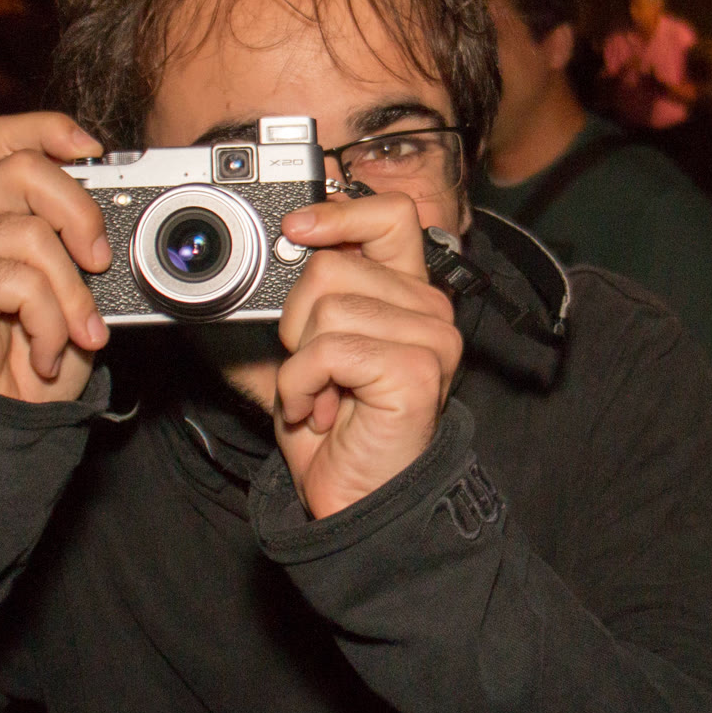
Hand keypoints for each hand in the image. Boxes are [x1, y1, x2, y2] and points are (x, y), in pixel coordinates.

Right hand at [0, 113, 112, 402]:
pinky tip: (43, 354)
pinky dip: (49, 324)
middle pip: (26, 168)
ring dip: (71, 296)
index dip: (51, 130)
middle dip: (80, 213)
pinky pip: (19, 279)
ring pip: (33, 234)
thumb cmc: (32, 360)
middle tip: (100, 263)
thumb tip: (116, 227)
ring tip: (73, 335)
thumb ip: (84, 248)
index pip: (9, 137)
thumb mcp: (76, 293)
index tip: (94, 151)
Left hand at [271, 191, 463, 519]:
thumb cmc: (334, 431)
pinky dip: (302, 386)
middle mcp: (429, 310)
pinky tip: (318, 414)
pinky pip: (329, 350)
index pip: (390, 216)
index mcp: (406, 293)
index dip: (339, 213)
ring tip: (318, 398)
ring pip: (326, 307)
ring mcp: (431, 338)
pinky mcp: (418, 369)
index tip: (296, 229)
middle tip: (312, 373)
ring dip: (298, 363)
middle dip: (295, 323)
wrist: (355, 499)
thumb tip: (280, 248)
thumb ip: (305, 298)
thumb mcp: (308, 350)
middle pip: (331, 265)